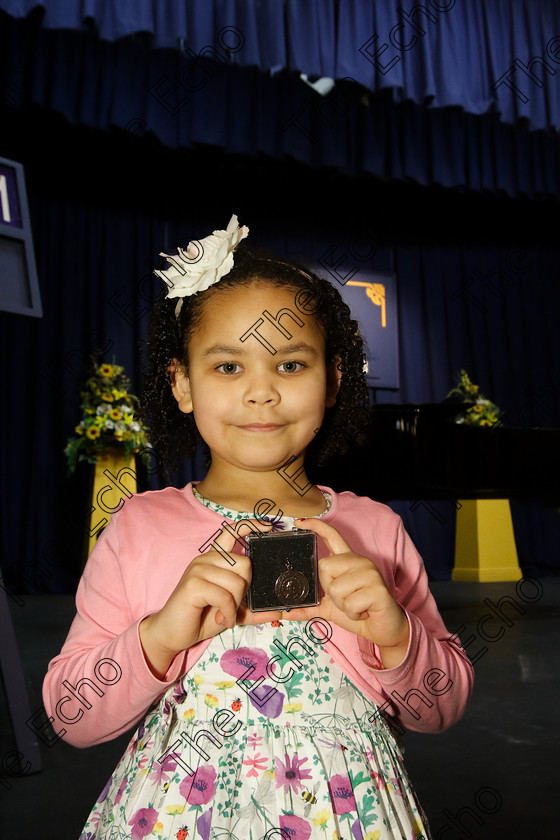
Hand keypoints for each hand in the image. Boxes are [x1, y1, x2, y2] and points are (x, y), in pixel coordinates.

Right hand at [140, 520, 281, 677]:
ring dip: (234, 606)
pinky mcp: (193, 584)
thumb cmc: (200, 618)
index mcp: (214, 559)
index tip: (267, 526)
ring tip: (224, 615)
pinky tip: (220, 619)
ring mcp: (198, 569)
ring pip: (237, 582)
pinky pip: (224, 596)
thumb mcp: (231, 611)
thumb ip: (253, 609)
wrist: (172, 634)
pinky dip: (228, 613)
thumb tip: (280, 612)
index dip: (250, 525)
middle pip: (245, 564)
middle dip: (244, 590)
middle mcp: (206, 559)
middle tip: (232, 605)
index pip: (231, 532)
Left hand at [279, 519, 409, 668]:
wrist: (384, 630)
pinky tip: (364, 611)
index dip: (316, 527)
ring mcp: (370, 573)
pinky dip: (353, 613)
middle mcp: (359, 561)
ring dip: (342, 605)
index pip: (332, 537)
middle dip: (329, 589)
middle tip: (345, 598)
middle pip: (324, 566)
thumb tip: (285, 612)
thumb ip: (310, 606)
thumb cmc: (359, 613)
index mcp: (348, 561)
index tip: (300, 522)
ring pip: (336, 588)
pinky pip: (350, 603)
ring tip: (356, 606)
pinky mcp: (377, 589)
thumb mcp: (330, 609)